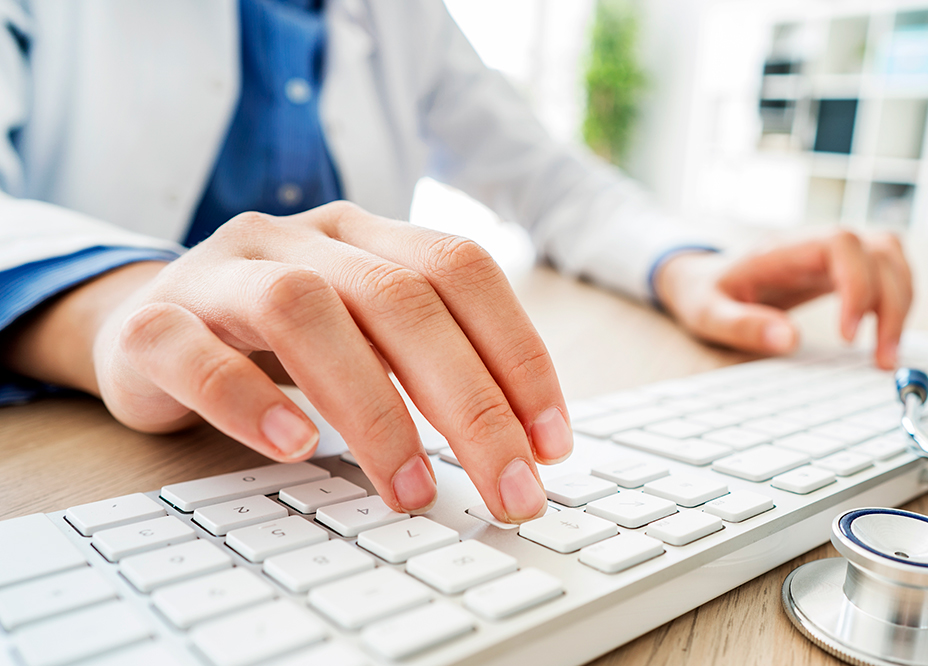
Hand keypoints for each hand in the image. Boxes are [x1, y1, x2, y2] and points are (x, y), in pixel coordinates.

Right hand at [5, 202, 569, 521]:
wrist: (146, 326)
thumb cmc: (279, 342)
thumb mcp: (365, 335)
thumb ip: (430, 366)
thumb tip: (522, 446)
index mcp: (365, 236)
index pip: (462, 269)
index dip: (518, 352)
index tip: (552, 443)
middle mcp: (300, 239)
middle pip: (401, 299)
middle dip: (472, 403)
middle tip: (509, 491)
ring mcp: (221, 273)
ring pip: (304, 310)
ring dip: (373, 409)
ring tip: (413, 490)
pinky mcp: (151, 323)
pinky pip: (192, 351)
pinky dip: (246, 400)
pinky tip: (292, 448)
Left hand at [654, 230, 911, 368]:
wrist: (707, 280)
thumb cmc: (707, 294)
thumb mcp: (708, 314)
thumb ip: (742, 325)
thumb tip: (787, 340)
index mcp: (782, 249)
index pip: (840, 244)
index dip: (856, 283)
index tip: (847, 335)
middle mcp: (815, 244)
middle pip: (878, 250)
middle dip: (890, 304)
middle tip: (880, 358)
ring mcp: (833, 255)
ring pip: (892, 258)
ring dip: (901, 305)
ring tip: (885, 356)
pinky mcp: (844, 270)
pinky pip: (888, 273)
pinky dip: (897, 303)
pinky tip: (884, 339)